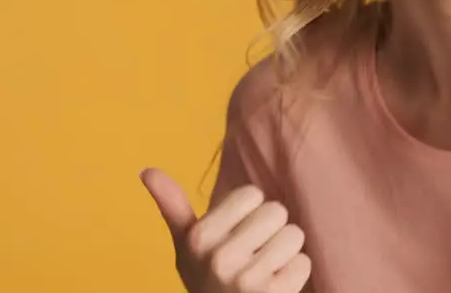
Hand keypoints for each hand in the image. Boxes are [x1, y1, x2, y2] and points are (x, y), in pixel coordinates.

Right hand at [140, 168, 310, 292]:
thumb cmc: (206, 276)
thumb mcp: (184, 244)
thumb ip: (172, 205)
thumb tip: (146, 170)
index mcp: (199, 237)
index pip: (252, 194)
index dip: (249, 212)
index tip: (236, 234)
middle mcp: (221, 258)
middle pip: (277, 211)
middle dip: (270, 230)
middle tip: (252, 254)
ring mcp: (247, 280)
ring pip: (294, 235)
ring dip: (285, 252)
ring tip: (263, 269)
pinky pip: (304, 263)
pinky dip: (294, 275)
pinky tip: (274, 286)